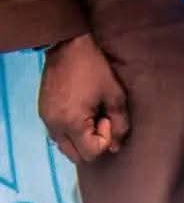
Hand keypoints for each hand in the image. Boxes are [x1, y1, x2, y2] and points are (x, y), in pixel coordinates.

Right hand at [39, 32, 129, 162]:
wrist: (67, 45)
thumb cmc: (94, 69)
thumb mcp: (115, 97)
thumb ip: (120, 125)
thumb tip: (116, 147)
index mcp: (72, 122)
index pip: (91, 153)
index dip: (105, 140)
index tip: (106, 118)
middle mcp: (55, 125)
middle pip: (77, 156)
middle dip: (93, 145)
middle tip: (100, 121)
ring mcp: (46, 120)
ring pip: (66, 148)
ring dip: (81, 141)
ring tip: (90, 117)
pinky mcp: (43, 112)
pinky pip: (58, 136)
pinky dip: (71, 134)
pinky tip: (80, 115)